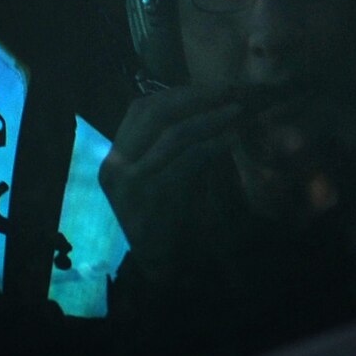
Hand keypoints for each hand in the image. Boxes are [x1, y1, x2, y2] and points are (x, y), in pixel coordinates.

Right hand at [98, 85, 242, 279]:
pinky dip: (212, 144)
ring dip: (210, 117)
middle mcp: (115, 164)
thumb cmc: (171, 221)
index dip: (180, 93)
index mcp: (116, 156)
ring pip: (171, 133)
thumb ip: (177, 147)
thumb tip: (212, 109)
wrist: (163, 267)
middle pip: (153, 111)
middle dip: (196, 97)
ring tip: (239, 108)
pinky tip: (233, 137)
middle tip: (232, 90)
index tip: (216, 88)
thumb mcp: (168, 176)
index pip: (142, 108)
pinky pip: (185, 160)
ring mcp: (128, 180)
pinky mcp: (149, 196)